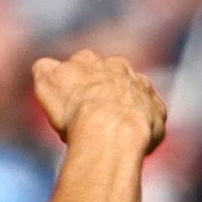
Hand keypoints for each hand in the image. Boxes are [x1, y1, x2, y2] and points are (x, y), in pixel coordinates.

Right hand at [29, 48, 165, 153]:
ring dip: (126, 108)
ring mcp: (142, 87)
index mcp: (89, 60)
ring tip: (113, 132)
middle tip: (93, 117)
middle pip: (110, 76)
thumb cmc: (75, 111)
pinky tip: (130, 141)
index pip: (81, 64)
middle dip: (104, 91)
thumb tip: (45, 66)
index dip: (76, 84)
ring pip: (133, 94)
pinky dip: (144, 126)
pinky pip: (151, 117)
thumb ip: (44, 70)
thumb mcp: (46, 84)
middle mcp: (119, 67)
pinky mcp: (157, 110)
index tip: (72, 102)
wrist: (110, 131)